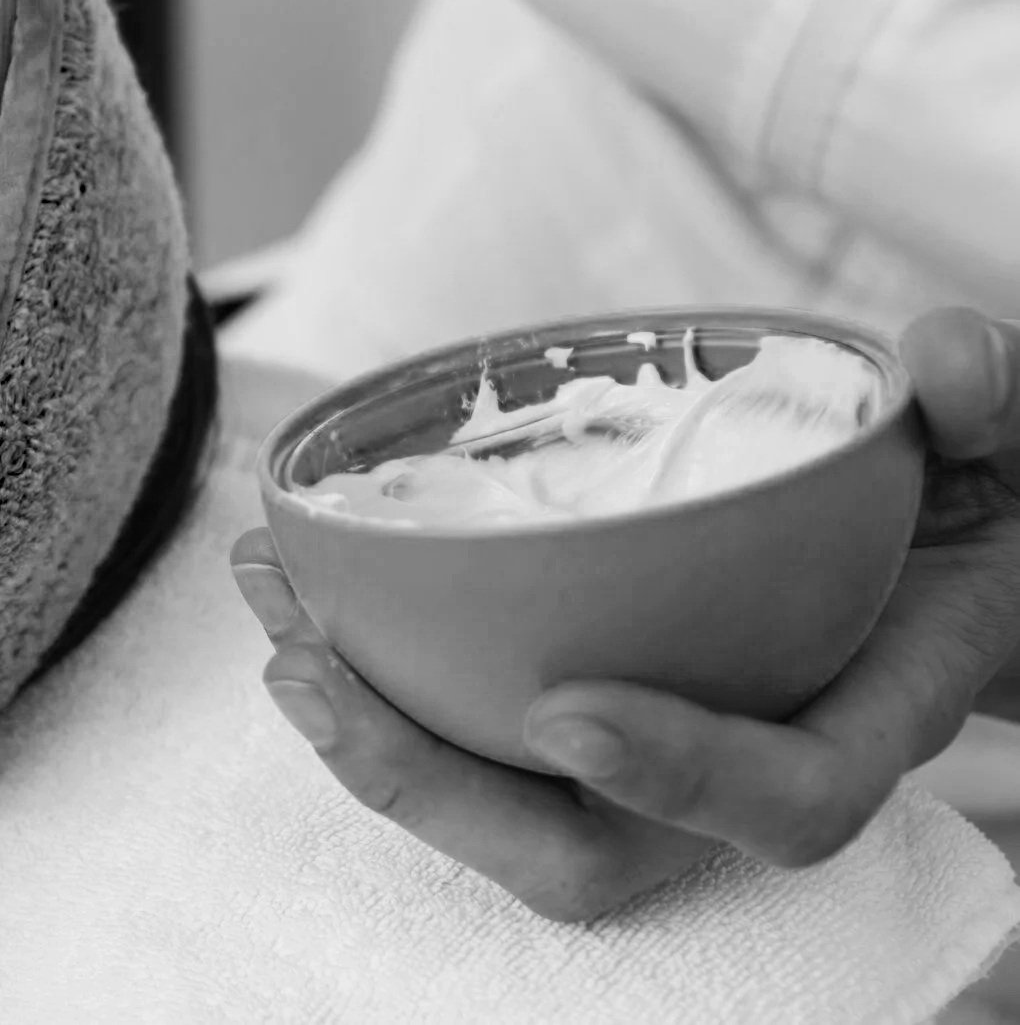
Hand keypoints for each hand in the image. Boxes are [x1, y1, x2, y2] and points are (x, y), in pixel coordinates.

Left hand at [230, 307, 1019, 920]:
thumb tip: (950, 364)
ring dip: (368, 736)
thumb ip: (992, 396)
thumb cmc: (975, 496)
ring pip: (502, 811)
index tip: (564, 710)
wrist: (955, 544)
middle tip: (317, 675)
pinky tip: (292, 576)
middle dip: (436, 788)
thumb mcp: (1011, 442)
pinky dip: (369, 666)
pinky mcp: (577, 703)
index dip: (677, 777)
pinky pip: (464, 732)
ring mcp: (655, 744)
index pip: (789, 799)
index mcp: (869, 711)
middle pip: (589, 855)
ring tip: (273, 618)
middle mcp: (747, 758)